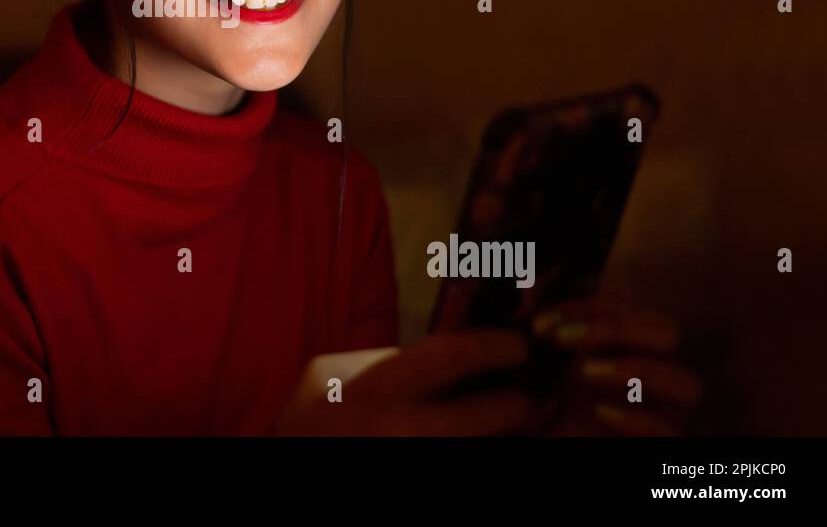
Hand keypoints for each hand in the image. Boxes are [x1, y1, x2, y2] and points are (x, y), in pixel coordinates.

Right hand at [275, 330, 550, 435]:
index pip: (451, 354)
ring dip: (508, 435)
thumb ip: (386, 360)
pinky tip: (488, 440)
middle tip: (535, 395)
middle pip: (488, 416)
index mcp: (380, 388)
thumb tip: (444, 348)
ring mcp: (416, 461)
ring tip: (520, 420)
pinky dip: (483, 448)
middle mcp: (404, 430)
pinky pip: (470, 457)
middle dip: (521, 405)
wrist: (292, 461)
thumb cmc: (310, 419)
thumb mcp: (333, 374)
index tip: (519, 345)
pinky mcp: (423, 482)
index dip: (496, 345)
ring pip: (484, 447)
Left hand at [530, 295, 702, 435]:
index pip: (624, 308)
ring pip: (686, 382)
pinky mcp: (664, 441)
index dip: (584, 306)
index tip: (541, 322)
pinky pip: (671, 431)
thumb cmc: (557, 406)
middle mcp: (655, 373)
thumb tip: (530, 306)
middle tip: (561, 338)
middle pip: (665, 332)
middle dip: (615, 326)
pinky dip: (637, 420)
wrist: (566, 439)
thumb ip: (549, 338)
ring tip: (584, 371)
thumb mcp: (549, 367)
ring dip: (636, 369)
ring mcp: (667, 411)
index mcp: (628, 347)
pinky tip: (600, 412)